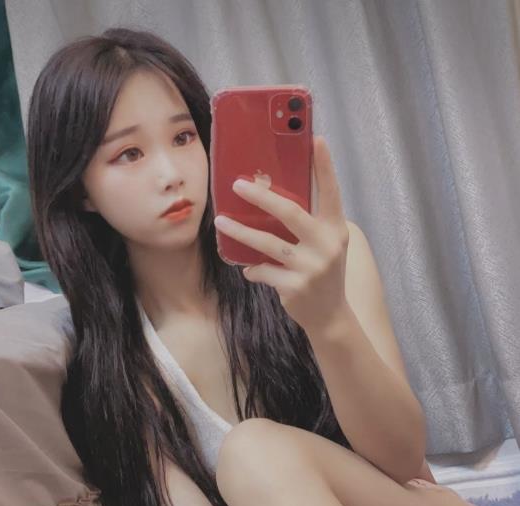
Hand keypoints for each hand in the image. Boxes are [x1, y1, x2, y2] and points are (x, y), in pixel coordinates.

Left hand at [213, 135, 349, 334]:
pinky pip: (263, 270)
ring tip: (222, 221)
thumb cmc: (322, 271)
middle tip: (238, 184)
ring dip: (241, 231)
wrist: (330, 315)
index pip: (332, 192)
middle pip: (290, 213)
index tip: (316, 139)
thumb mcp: (325, 244)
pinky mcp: (294, 287)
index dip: (325, 166)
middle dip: (262, 197)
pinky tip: (248, 268)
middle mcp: (326, 246)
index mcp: (336, 229)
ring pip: (268, 243)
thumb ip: (308, 222)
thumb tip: (269, 195)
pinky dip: (253, 269)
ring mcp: (311, 268)